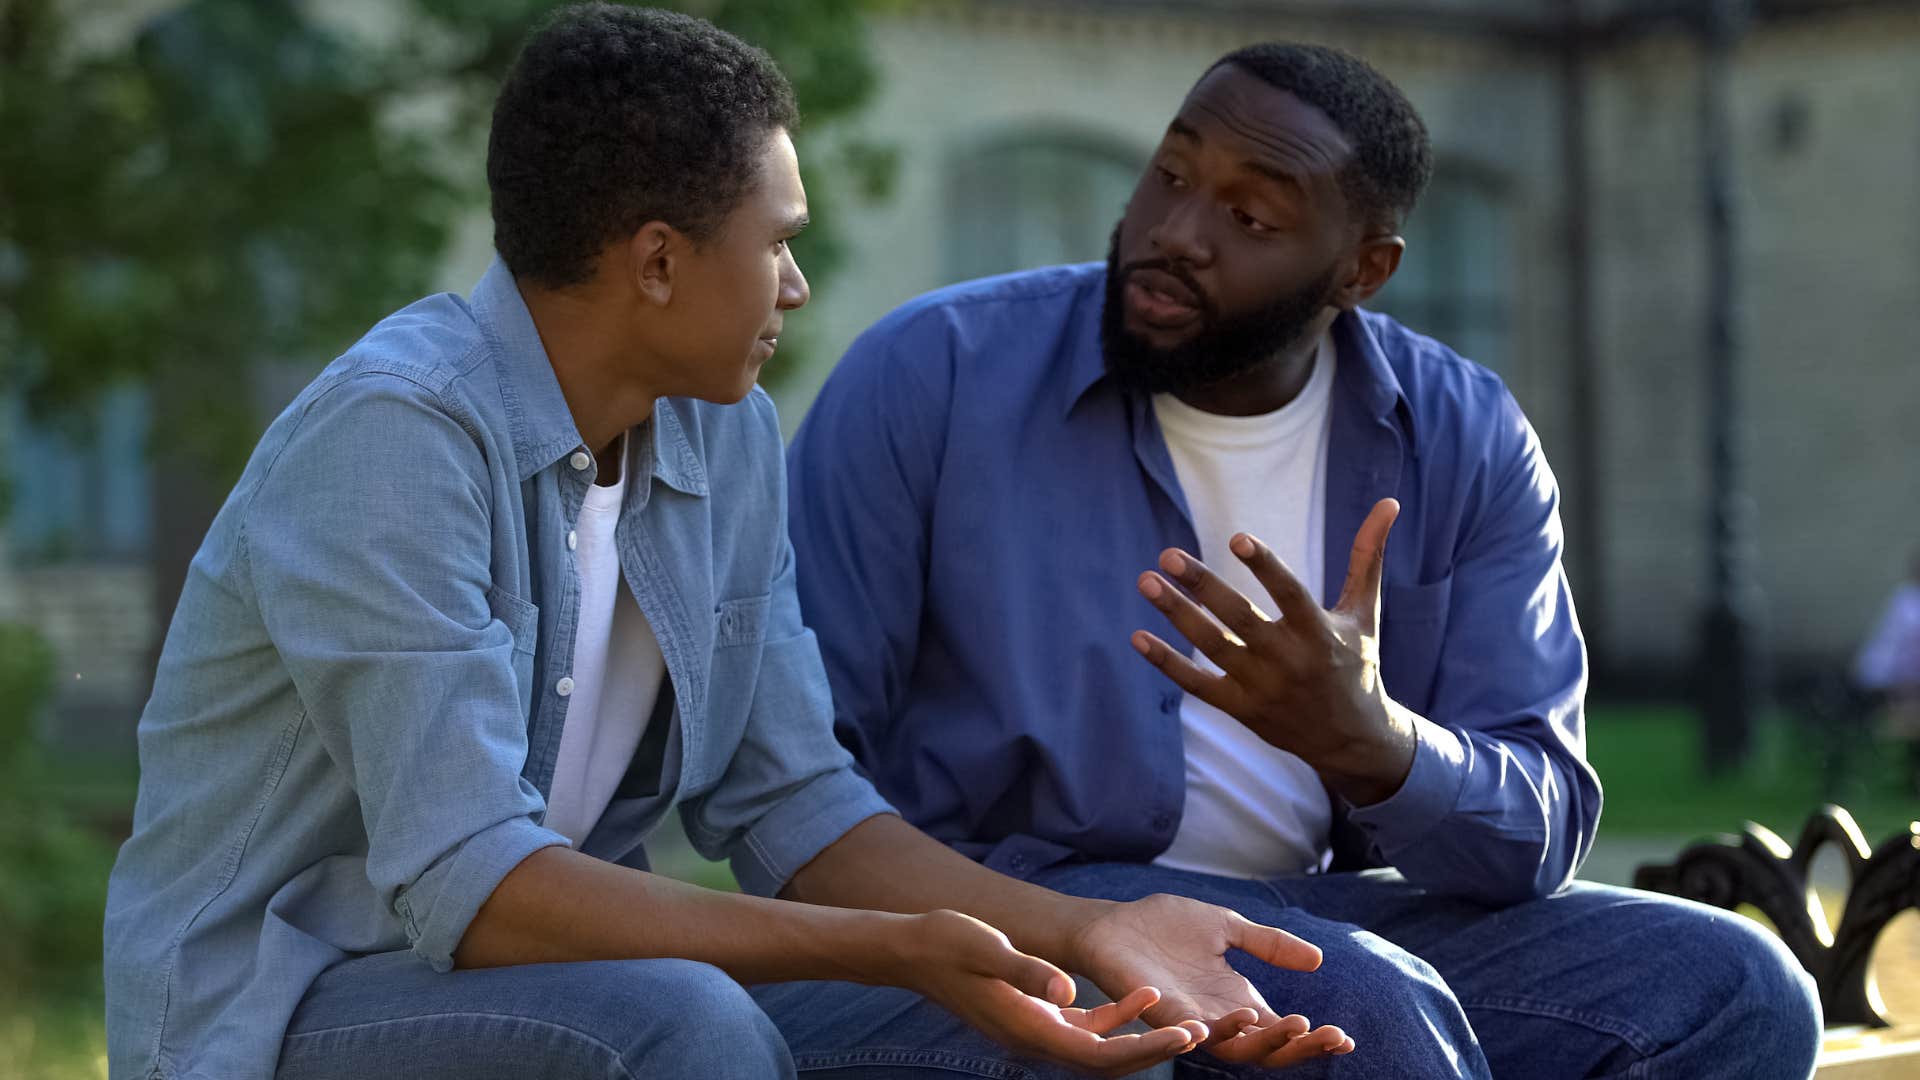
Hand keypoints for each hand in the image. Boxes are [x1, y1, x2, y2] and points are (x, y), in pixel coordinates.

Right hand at [888, 908, 1206, 1076]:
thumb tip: (1069, 990)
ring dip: (1143, 1039)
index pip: (1099, 1054)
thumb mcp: (985, 947)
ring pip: (1102, 1048)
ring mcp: (1037, 1029)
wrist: (912, 950)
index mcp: (1029, 1029)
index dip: (1145, 1049)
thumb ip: (1027, 969)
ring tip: (1186, 1023)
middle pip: (1108, 1061)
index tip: (1183, 1035)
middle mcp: (1036, 1039)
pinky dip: (1117, 1018)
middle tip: (1202, 1034)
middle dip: (1155, 1052)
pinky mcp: (1037, 1015)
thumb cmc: (945, 943)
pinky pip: (1087, 1028)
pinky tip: (1143, 997)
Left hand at [1065, 893, 1354, 1067]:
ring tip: (1298, 1024)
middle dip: (1302, 1046)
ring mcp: (1190, 1019)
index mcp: (1236, 1000)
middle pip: (1267, 1048)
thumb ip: (1268, 944)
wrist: (1112, 924)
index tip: (1346, 1039)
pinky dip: (1214, 1030)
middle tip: (1333, 1036)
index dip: (1313, 1039)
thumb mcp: (1227, 928)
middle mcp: (1217, 1017)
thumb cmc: (1164, 928)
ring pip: (1236, 1046)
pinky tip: (1240, 1020)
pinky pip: (1191, 1031)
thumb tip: (1318, 960)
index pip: (1281, 1031)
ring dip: (1267, 1039)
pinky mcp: (1161, 1013)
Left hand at [1132, 498, 1415, 805]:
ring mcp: (1262, 687)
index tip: (1237, 537)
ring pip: (1214, 647)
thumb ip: (1368, 558)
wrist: (1352, 739)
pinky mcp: (1241, 708)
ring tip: (1146, 581)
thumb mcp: (1365, 613)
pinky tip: (1137, 637)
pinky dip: (1167, 664)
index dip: (1266, 567)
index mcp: (1320, 633)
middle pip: (1240, 619)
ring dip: (1177, 615)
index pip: (1290, 595)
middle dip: (1203, 586)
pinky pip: (1197, 685)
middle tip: (1168, 555)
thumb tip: (1389, 503)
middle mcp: (1290, 661)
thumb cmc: (1357, 664)